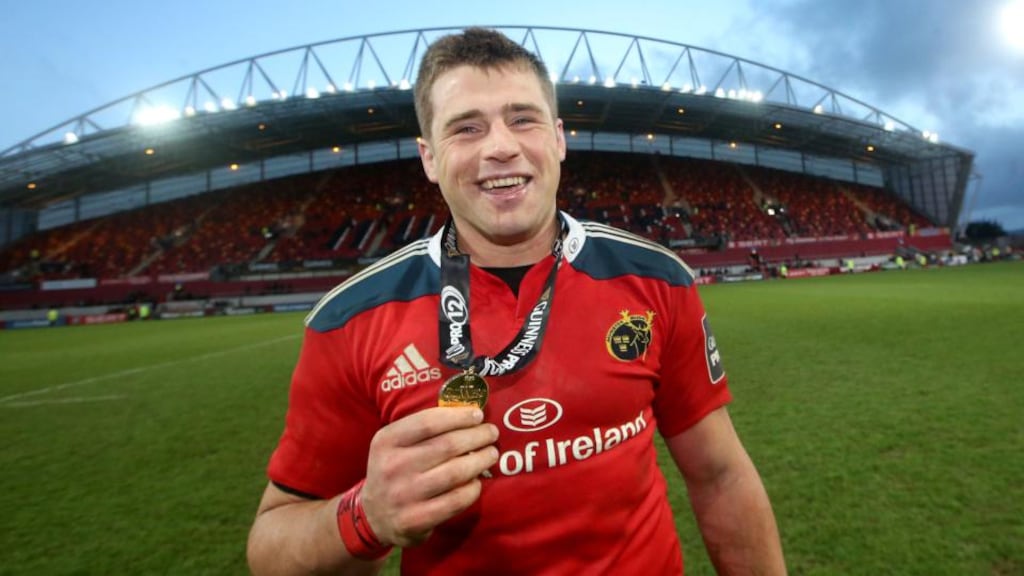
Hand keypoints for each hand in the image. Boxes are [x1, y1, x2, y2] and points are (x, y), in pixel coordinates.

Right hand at [360, 407, 498, 546]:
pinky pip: (455, 501)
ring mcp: (404, 494)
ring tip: (491, 454)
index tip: (478, 414)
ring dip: (480, 460)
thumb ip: (423, 429)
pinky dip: (472, 490)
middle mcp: (393, 466)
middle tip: (491, 433)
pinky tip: (477, 482)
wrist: (374, 514)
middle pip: (447, 445)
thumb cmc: (395, 469)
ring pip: (454, 473)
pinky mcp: (415, 520)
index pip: (428, 422)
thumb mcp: (395, 444)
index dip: (458, 416)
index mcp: (387, 441)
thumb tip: (467, 414)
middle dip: (477, 436)